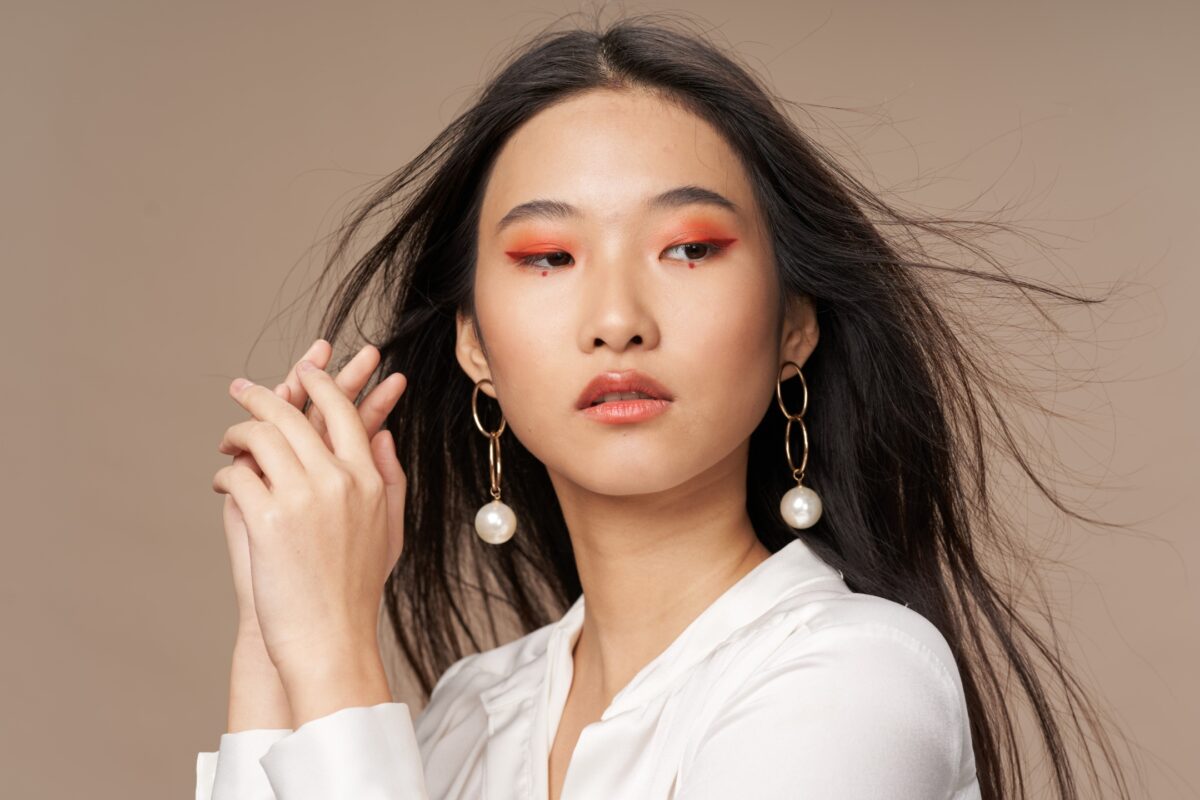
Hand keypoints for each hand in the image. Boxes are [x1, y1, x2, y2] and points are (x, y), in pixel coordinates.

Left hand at [212, 345, 408, 687]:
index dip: (319, 384)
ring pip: (262, 437)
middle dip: (263, 396)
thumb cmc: (356, 590)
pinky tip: (222, 483)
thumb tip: (383, 433)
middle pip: (295, 416)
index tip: (300, 372)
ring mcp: (304, 497)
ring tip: (227, 440)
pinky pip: (238, 474)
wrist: (330, 638)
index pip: (342, 412)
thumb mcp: (389, 530)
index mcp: (368, 479)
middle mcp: (339, 480)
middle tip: (242, 389)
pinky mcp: (268, 518)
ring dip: (238, 432)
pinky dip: (226, 473)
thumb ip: (391, 477)